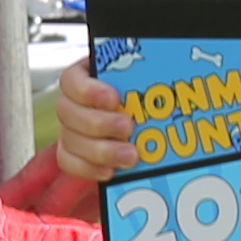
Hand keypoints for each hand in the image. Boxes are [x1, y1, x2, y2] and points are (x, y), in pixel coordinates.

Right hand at [46, 61, 137, 185]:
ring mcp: (71, 129)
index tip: (113, 98)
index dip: (88, 90)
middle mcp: (74, 103)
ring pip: (70, 140)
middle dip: (99, 123)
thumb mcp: (148, 79)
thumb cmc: (147, 95)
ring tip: (130, 155)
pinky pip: (69, 162)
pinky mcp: (73, 153)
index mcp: (87, 77)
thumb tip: (172, 69)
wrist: (148, 122)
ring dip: (100, 150)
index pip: (72, 80)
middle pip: (68, 112)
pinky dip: (88, 169)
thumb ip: (148, 78)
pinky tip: (111, 171)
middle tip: (127, 128)